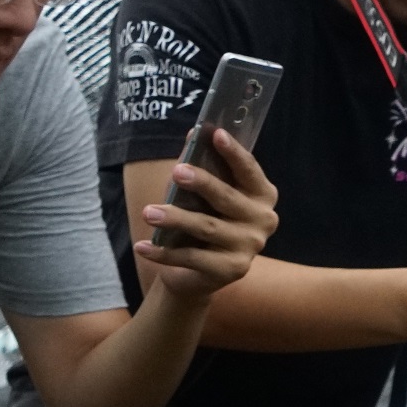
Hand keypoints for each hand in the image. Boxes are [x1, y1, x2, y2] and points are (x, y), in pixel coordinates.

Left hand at [134, 124, 279, 299]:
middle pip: (228, 198)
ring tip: (148, 213)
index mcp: (262, 195)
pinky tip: (143, 246)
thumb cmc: (204, 219)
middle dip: (202, 183)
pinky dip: (164, 252)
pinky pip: (193, 258)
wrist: (199, 272)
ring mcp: (250, 247)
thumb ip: (200, 165)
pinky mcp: (232, 271)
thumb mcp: (202, 193)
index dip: (234, 152)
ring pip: (207, 227)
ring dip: (175, 218)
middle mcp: (263, 220)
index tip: (216, 134)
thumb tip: (192, 135)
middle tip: (176, 172)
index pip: (249, 170)